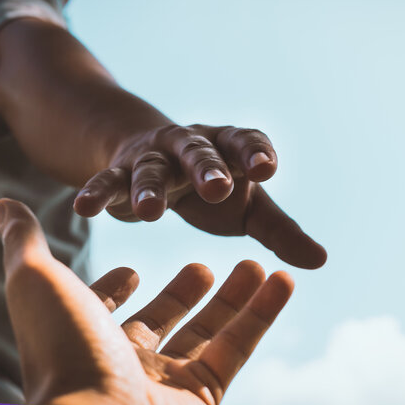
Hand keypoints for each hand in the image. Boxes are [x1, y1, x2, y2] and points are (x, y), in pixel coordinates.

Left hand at [0, 198, 293, 404]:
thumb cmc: (63, 350)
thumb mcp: (37, 280)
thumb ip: (24, 241)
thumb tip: (2, 203)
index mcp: (85, 337)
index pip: (104, 310)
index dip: (116, 290)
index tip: (132, 270)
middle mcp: (124, 362)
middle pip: (163, 320)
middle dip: (184, 293)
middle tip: (204, 266)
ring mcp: (165, 383)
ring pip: (208, 333)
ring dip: (234, 298)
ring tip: (257, 263)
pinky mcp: (204, 398)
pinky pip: (238, 348)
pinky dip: (262, 314)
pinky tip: (282, 279)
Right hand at [73, 124, 326, 268]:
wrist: (155, 159)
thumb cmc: (212, 187)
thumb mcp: (249, 207)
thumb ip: (280, 231)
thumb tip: (321, 261)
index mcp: (228, 149)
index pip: (245, 143)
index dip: (255, 153)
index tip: (266, 169)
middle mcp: (191, 147)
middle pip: (200, 152)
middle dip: (208, 168)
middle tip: (218, 188)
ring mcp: (153, 158)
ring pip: (150, 169)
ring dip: (149, 188)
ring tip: (149, 214)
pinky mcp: (120, 172)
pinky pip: (107, 181)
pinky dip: (96, 193)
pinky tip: (83, 207)